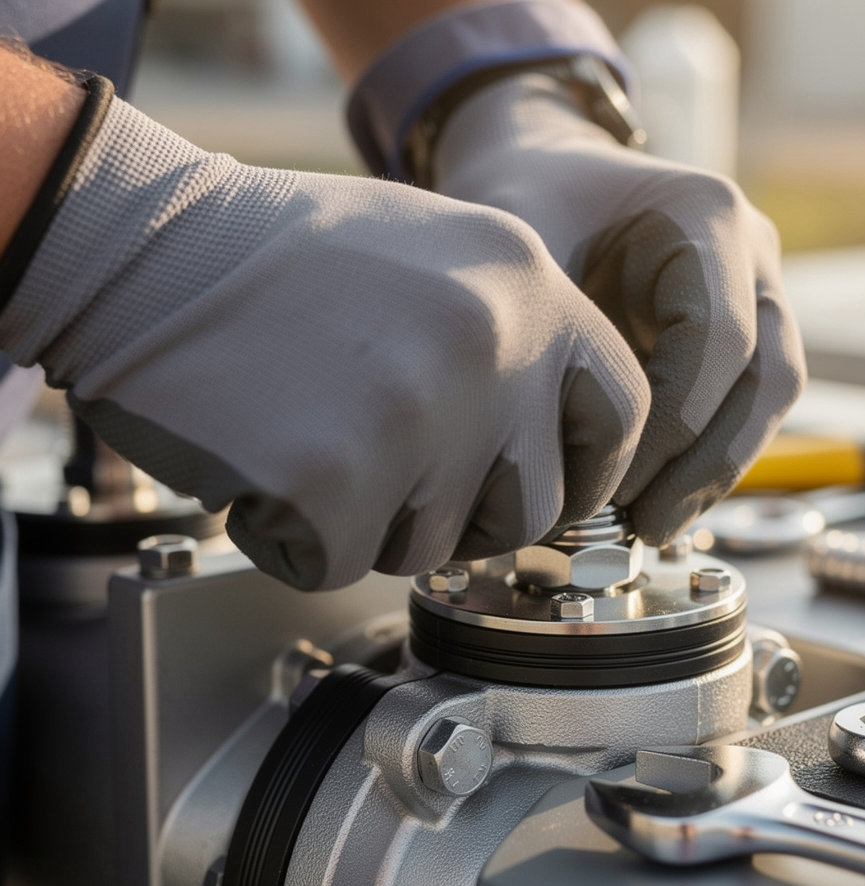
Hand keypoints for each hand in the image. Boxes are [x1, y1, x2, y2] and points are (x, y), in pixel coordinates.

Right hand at [0, 87, 648, 588]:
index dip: (588, 470)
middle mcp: (493, 344)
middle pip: (533, 507)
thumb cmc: (283, 260)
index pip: (620, 411)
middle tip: (397, 474)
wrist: (148, 249)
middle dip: (470, 516)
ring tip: (317, 440)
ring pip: (438, 546)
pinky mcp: (337, 479)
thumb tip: (547, 438)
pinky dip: (306, 536)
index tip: (550, 490)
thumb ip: (512, 340)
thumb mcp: (434, 256)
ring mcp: (420, 413)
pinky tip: (268, 465)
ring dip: (380, 522)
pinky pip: (349, 562)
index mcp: (525, 284)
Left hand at [434, 73, 805, 545]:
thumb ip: (554, 334)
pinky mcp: (739, 330)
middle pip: (767, 376)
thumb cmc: (530, 197)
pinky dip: (705, 458)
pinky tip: (657, 502)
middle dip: (706, 463)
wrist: (544, 168)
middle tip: (644, 526)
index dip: (674, 424)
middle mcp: (751, 253)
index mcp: (707, 215)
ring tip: (652, 527)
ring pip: (767, 399)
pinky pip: (743, 405)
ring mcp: (754, 291)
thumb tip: (557, 458)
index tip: (612, 479)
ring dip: (714, 471)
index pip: (720, 339)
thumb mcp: (526, 246)